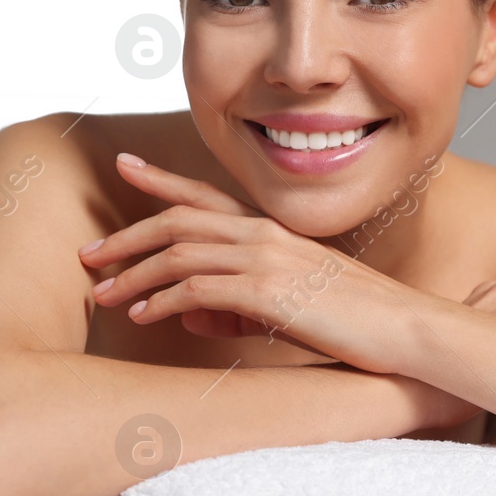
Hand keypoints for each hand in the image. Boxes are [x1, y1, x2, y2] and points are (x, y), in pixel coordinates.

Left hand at [79, 153, 424, 374]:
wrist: (406, 329)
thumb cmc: (359, 321)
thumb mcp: (294, 306)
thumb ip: (240, 304)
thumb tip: (190, 315)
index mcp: (273, 230)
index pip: (206, 197)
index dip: (161, 180)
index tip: (126, 166)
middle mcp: (264, 234)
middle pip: (178, 222)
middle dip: (127, 236)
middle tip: (89, 253)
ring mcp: (265, 259)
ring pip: (178, 254)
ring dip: (133, 273)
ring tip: (102, 294)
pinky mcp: (266, 291)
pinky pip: (197, 289)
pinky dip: (162, 300)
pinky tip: (142, 316)